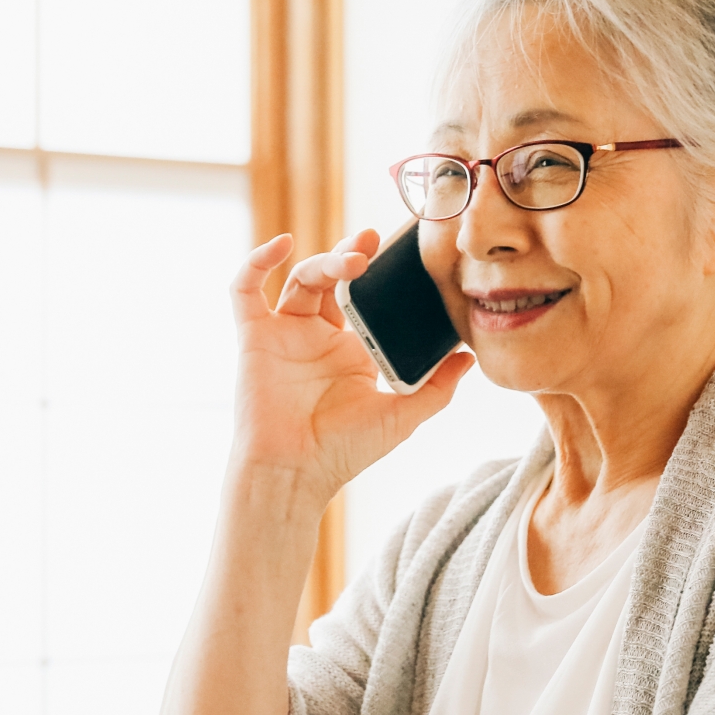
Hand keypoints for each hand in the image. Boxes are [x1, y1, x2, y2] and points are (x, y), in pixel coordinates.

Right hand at [228, 229, 474, 503]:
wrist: (295, 473)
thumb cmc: (343, 452)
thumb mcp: (402, 415)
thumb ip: (437, 386)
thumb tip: (469, 358)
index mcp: (351, 350)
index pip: (365, 297)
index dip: (379, 273)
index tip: (401, 254)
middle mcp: (317, 336)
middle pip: (333, 279)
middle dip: (352, 254)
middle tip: (373, 241)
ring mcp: (284, 334)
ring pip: (300, 278)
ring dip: (325, 260)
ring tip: (353, 259)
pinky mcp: (254, 336)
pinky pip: (245, 290)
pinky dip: (257, 262)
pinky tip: (281, 244)